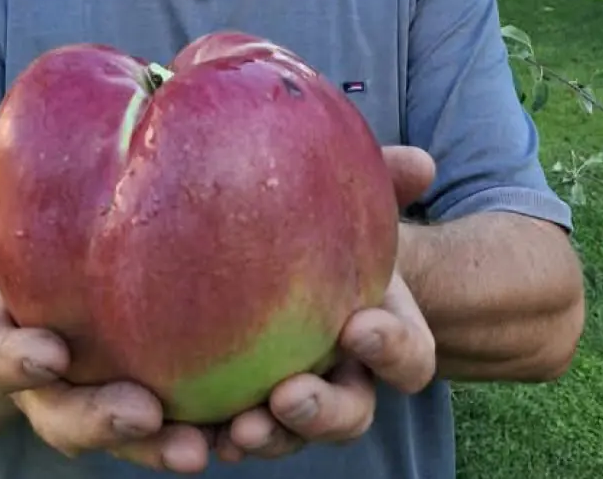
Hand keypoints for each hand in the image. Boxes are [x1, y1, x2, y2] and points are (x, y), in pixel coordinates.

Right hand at [0, 134, 216, 471]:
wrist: (43, 319)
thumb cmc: (26, 259)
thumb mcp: (0, 223)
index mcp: (8, 347)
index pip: (3, 360)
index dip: (20, 361)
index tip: (49, 353)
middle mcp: (51, 393)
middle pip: (68, 420)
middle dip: (103, 423)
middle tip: (144, 414)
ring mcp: (102, 412)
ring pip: (130, 441)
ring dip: (161, 448)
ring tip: (203, 446)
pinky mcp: (154, 416)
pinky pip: (180, 432)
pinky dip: (211, 435)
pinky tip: (250, 429)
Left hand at [214, 145, 440, 462]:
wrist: (276, 246)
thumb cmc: (325, 221)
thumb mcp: (351, 197)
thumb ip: (384, 179)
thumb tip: (418, 163)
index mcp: (384, 336)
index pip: (408, 359)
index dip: (391, 350)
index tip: (356, 326)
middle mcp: (344, 381)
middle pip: (350, 414)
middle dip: (322, 412)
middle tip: (287, 395)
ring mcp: (291, 403)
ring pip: (288, 436)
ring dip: (267, 437)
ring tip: (237, 429)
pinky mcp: (238, 406)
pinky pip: (227, 434)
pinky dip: (209, 438)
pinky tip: (185, 436)